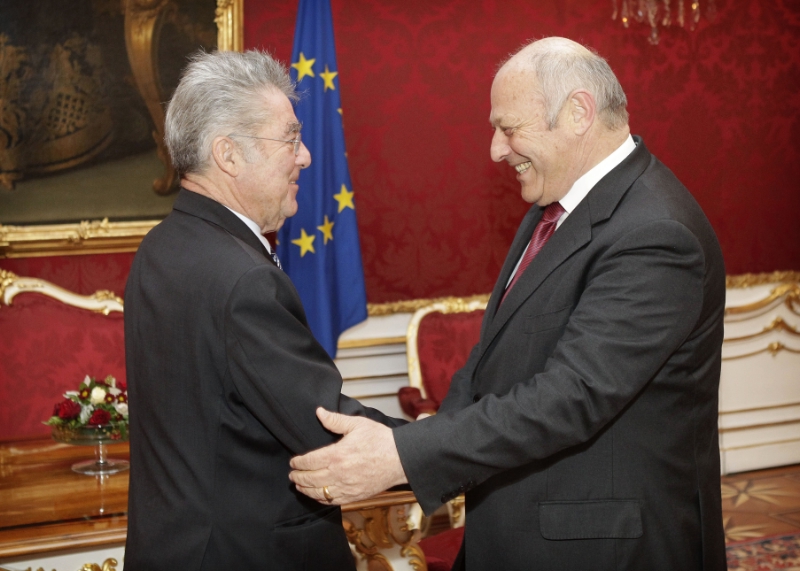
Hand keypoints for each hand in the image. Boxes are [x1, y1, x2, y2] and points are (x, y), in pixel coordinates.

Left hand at [289, 408, 407, 504]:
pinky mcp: (354, 496)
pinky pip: (332, 501)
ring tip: (299, 485)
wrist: (400, 459)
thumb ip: (335, 420)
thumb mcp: (357, 424)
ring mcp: (346, 487)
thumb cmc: (380, 440)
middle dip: (297, 476)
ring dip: (305, 489)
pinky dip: (320, 499)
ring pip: (318, 492)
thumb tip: (319, 412)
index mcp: (337, 455)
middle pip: (310, 479)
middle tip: (292, 474)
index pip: (309, 461)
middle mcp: (338, 474)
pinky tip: (316, 495)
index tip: (293, 461)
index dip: (297, 462)